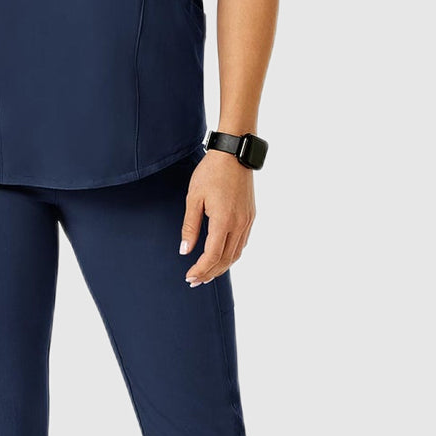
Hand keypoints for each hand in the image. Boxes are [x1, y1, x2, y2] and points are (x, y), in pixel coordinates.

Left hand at [180, 150, 254, 286]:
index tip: (189, 277)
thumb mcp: (193, 198)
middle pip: (225, 260)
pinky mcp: (250, 216)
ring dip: (221, 267)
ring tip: (206, 274)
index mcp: (224, 221)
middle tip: (195, 281)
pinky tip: (220, 256)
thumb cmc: (211, 173)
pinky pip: (242, 243)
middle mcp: (239, 224)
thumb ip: (190, 227)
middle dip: (210, 273)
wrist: (234, 154)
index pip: (212, 256)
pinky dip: (230, 255)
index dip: (200, 270)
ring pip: (236, 254)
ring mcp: (247, 221)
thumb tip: (185, 251)